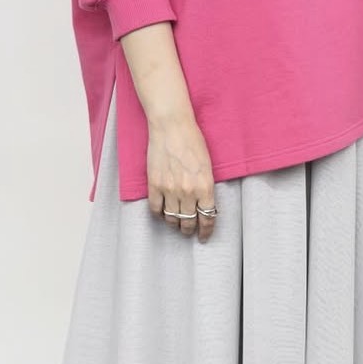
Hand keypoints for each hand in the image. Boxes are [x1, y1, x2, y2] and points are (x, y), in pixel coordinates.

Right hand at [146, 113, 217, 242]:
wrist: (172, 127)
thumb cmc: (193, 141)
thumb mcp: (208, 166)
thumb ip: (205, 187)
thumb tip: (203, 204)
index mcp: (205, 187)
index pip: (207, 218)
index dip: (206, 231)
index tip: (204, 236)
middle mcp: (188, 192)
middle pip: (188, 222)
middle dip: (189, 230)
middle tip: (189, 231)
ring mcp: (170, 189)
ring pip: (172, 219)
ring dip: (175, 224)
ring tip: (176, 223)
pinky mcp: (154, 185)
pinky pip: (156, 209)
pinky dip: (159, 214)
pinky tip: (162, 213)